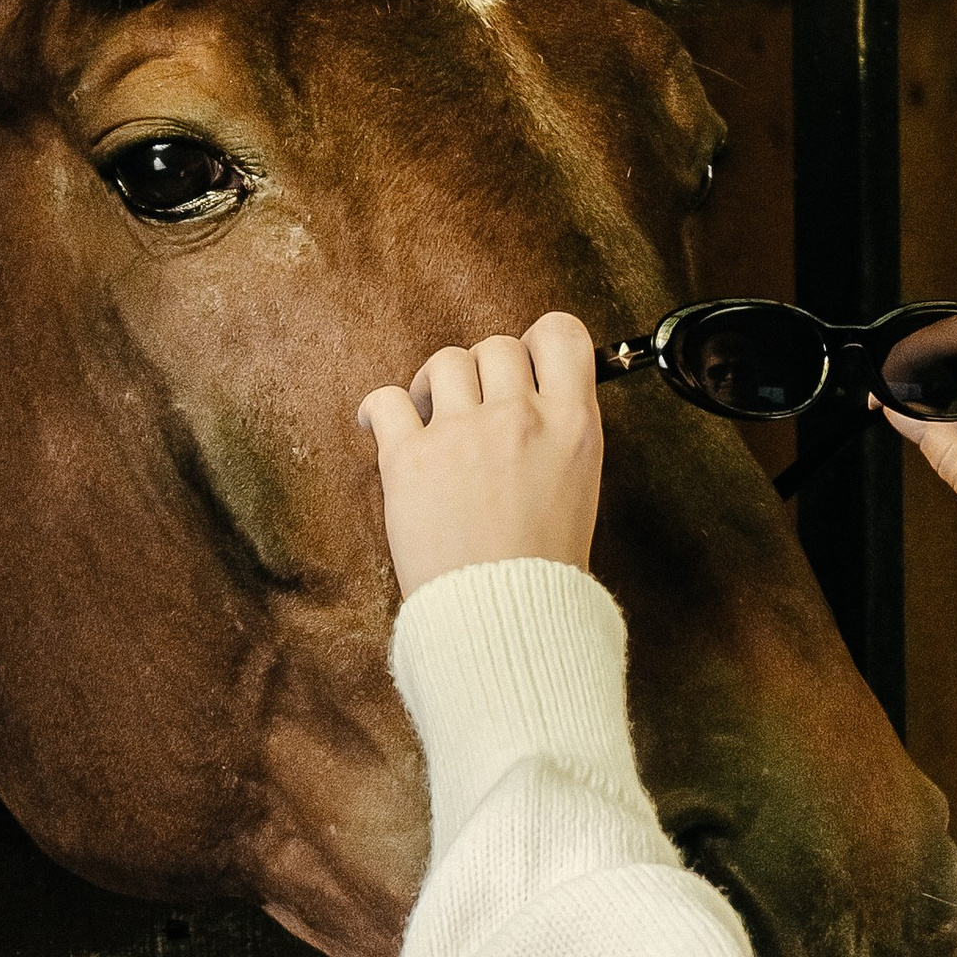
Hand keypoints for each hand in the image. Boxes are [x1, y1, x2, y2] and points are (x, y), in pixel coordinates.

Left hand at [358, 312, 604, 597]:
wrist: (504, 623)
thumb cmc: (542, 571)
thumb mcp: (578, 488)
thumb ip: (558, 433)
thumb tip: (530, 396)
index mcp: (572, 425)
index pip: (562, 333)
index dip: (539, 342)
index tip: (525, 364)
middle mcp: (520, 418)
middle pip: (497, 345)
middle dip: (485, 372)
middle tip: (475, 406)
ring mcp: (463, 434)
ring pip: (445, 362)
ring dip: (437, 385)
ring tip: (432, 417)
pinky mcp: (410, 458)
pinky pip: (384, 400)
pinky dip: (378, 409)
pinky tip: (379, 426)